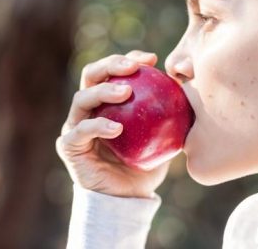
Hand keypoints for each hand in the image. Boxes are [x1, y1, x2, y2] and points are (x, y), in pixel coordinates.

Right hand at [56, 50, 170, 198]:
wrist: (128, 198)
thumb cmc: (145, 164)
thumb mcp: (163, 135)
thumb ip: (170, 112)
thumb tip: (188, 86)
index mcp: (106, 101)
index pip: (112, 71)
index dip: (128, 59)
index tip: (152, 60)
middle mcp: (88, 109)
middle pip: (91, 75)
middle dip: (111, 65)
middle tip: (134, 67)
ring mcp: (75, 126)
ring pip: (82, 98)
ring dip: (103, 91)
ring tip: (126, 93)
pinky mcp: (69, 146)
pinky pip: (80, 131)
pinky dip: (97, 126)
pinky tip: (116, 128)